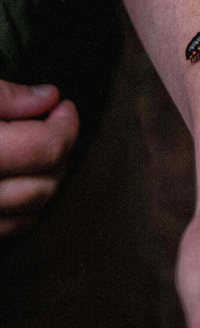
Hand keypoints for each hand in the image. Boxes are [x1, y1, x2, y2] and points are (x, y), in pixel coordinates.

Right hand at [0, 80, 78, 236]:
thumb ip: (6, 97)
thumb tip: (50, 96)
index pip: (44, 149)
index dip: (65, 126)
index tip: (64, 107)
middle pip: (43, 185)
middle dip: (57, 154)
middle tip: (50, 127)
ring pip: (30, 214)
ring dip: (43, 183)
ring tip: (33, 153)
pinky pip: (9, 231)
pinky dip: (22, 210)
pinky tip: (16, 182)